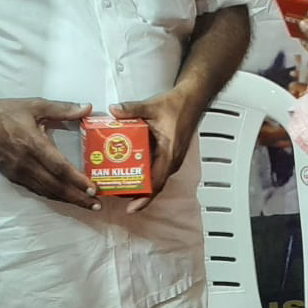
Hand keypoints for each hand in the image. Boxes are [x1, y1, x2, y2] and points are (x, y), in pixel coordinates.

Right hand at [0, 97, 99, 209]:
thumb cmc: (8, 112)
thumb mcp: (36, 105)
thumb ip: (63, 108)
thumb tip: (87, 107)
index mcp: (34, 144)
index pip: (59, 168)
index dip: (77, 180)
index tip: (93, 189)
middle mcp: (26, 162)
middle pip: (55, 185)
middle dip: (77, 197)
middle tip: (96, 205)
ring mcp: (18, 172)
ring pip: (46, 191)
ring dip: (67, 199)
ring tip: (85, 204)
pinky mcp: (12, 176)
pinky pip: (36, 190)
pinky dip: (51, 195)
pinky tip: (63, 197)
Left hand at [110, 83, 205, 212]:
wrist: (192, 99)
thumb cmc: (178, 105)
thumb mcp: (152, 107)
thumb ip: (132, 109)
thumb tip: (114, 111)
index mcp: (169, 154)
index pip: (157, 183)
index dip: (144, 198)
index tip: (131, 207)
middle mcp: (172, 160)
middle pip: (153, 185)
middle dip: (135, 192)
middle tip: (115, 194)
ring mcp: (171, 158)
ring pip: (154, 178)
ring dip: (139, 183)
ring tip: (119, 185)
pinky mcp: (168, 154)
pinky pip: (155, 169)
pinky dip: (143, 173)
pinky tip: (130, 168)